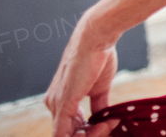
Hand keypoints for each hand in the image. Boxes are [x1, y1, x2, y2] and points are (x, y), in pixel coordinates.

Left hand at [45, 16, 119, 136]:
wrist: (96, 38)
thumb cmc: (99, 56)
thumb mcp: (100, 86)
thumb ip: (99, 104)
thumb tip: (103, 117)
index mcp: (60, 99)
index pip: (70, 127)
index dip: (91, 130)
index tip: (111, 121)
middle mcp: (53, 103)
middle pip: (69, 134)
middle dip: (93, 134)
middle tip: (112, 122)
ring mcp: (56, 105)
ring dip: (92, 135)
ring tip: (111, 122)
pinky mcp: (63, 105)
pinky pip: (64, 135)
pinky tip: (104, 126)